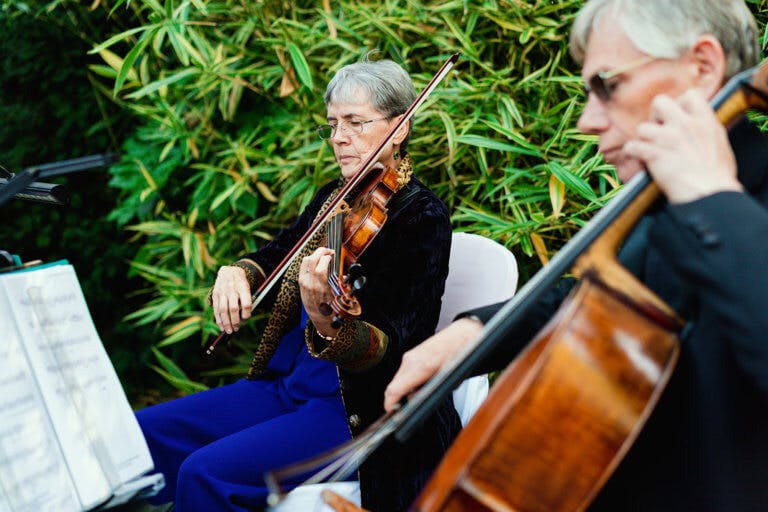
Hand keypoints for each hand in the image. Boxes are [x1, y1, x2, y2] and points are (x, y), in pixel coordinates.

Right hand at [211, 265, 251, 333]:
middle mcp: (232, 289)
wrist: (229, 271)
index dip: (246, 314)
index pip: (246, 303)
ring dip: (226, 322)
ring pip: (223, 310)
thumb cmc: (241, 284)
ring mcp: (222, 291)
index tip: (246, 320)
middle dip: (235, 321)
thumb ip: (246, 301)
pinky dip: (218, 319)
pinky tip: (221, 326)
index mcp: (243, 287)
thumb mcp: (247, 288)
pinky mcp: (215, 294)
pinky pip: (216, 308)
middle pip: (234, 308)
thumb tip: (244, 320)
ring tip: (229, 331)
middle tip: (236, 329)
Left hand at [299, 247, 336, 336]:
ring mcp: (303, 283)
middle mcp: (310, 284)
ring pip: (306, 261)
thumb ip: (343, 282)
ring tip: (323, 256)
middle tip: (329, 252)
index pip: (321, 265)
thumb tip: (343, 271)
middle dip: (321, 251)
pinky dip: (310, 261)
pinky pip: (303, 266)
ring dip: (315, 255)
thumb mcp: (341, 297)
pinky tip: (317, 262)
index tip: (334, 255)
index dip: (329, 256)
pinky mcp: (300, 283)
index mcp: (321, 288)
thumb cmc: (333, 309)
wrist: (321, 320)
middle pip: (311, 259)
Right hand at [383, 317, 483, 411]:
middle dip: (395, 399)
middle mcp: (411, 360)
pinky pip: (403, 372)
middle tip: (403, 409)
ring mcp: (410, 356)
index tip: (390, 411)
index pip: (394, 389)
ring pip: (397, 379)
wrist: (461, 335)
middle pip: (393, 385)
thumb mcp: (448, 379)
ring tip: (414, 396)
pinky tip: (417, 384)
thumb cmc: (459, 354)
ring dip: (401, 389)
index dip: (389, 403)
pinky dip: (405, 381)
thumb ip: (430, 392)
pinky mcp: (411, 354)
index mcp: (420, 367)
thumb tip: (418, 402)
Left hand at [623, 89, 740, 203]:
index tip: (677, 117)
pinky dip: (631, 152)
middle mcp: (685, 124)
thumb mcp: (720, 143)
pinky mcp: (653, 154)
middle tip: (658, 130)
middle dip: (655, 115)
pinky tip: (638, 158)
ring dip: (643, 139)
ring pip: (642, 127)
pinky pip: (631, 146)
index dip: (679, 104)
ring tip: (649, 150)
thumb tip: (699, 126)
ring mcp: (668, 138)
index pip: (689, 95)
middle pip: (660, 101)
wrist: (709, 194)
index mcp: (704, 120)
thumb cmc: (718, 175)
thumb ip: (706, 129)